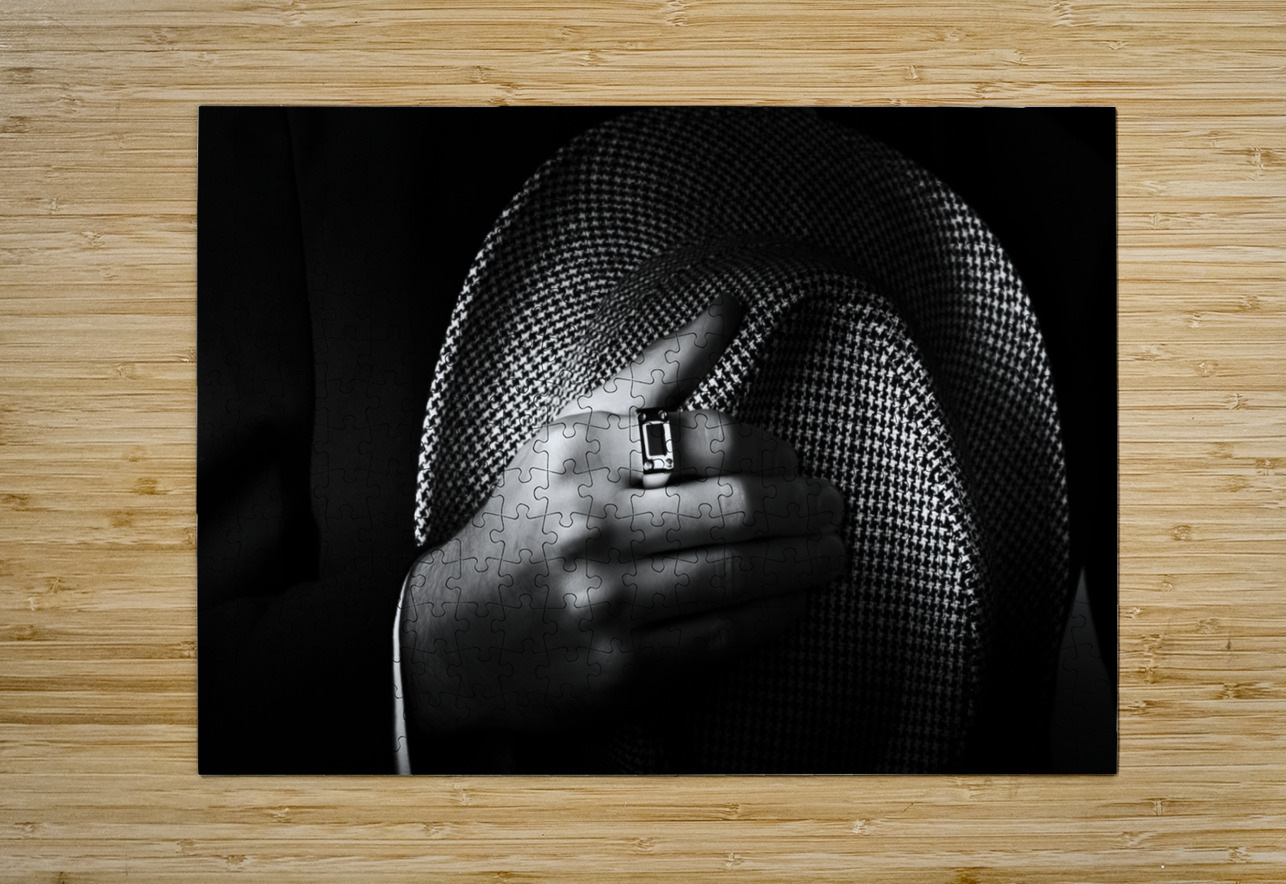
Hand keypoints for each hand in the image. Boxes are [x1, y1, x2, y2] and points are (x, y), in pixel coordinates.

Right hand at [400, 297, 845, 734]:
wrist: (462, 633)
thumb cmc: (533, 518)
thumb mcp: (575, 431)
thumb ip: (657, 372)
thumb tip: (734, 306)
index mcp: (579, 454)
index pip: (711, 439)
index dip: (774, 450)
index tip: (796, 459)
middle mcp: (589, 526)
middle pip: (738, 508)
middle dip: (806, 506)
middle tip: (834, 504)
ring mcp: (606, 601)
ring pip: (741, 575)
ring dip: (807, 562)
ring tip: (832, 550)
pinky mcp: (623, 667)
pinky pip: (725, 635)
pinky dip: (777, 613)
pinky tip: (796, 597)